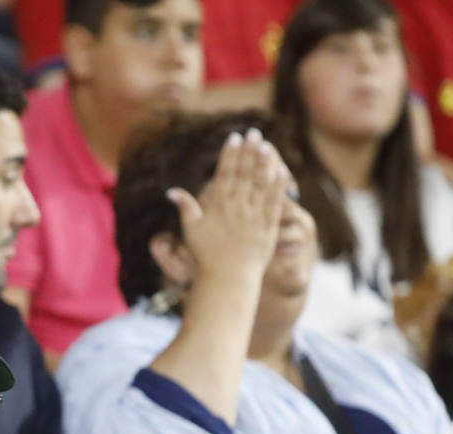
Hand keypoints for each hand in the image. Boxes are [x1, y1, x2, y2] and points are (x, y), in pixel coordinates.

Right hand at [166, 128, 289, 280]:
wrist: (228, 280)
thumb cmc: (206, 256)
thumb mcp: (191, 231)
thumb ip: (185, 207)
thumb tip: (171, 191)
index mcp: (219, 207)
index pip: (225, 174)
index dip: (230, 154)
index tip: (234, 137)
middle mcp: (238, 208)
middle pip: (245, 174)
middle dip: (249, 152)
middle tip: (254, 133)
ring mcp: (255, 217)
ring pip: (262, 184)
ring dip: (265, 162)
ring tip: (267, 145)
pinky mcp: (269, 227)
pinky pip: (276, 201)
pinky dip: (279, 185)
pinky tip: (281, 170)